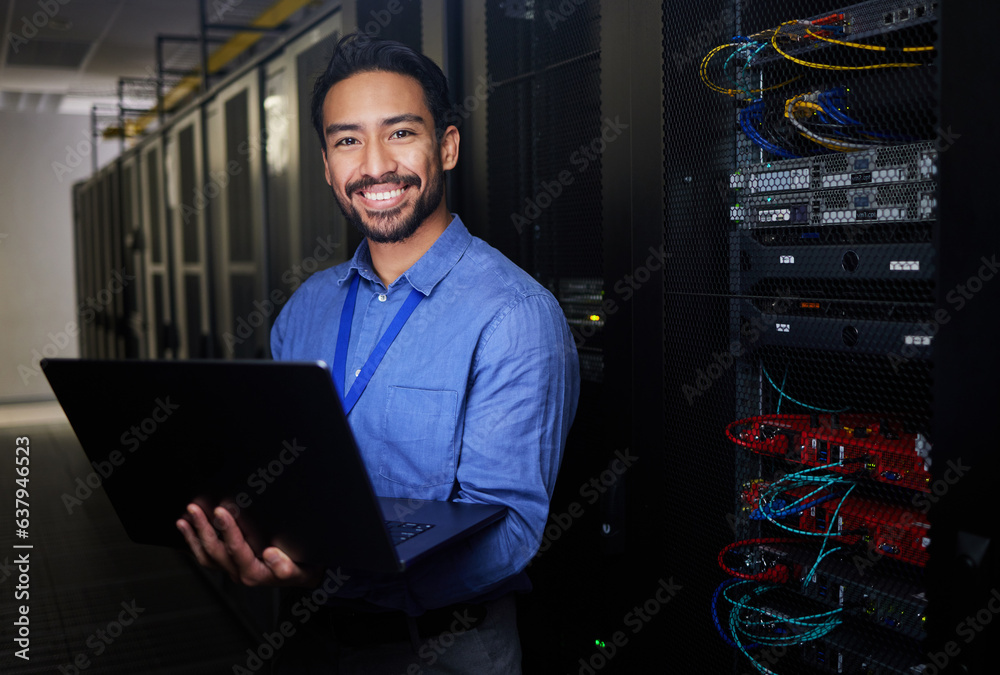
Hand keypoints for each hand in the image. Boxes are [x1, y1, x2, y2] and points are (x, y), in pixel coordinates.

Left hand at [176, 503, 321, 587]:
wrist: (304, 577)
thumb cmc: (303, 570)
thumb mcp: (301, 570)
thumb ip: (286, 567)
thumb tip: (270, 553)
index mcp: (255, 574)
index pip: (237, 550)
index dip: (227, 531)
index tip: (220, 512)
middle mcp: (240, 573)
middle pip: (215, 552)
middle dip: (203, 529)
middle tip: (195, 509)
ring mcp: (233, 570)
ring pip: (207, 556)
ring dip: (194, 537)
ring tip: (185, 518)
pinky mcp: (230, 565)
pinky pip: (208, 557)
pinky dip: (195, 543)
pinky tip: (189, 530)